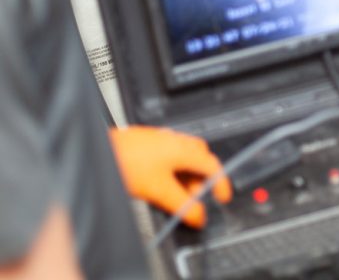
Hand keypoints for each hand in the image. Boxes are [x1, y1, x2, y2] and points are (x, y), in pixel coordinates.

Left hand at [109, 126, 231, 228]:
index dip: (221, 182)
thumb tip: (198, 215)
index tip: (222, 196)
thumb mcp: (159, 191)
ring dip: (186, 175)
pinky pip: (170, 155)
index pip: (213, 164)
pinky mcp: (150, 141)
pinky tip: (160, 182)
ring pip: (184, 156)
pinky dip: (173, 170)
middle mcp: (176, 140)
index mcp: (184, 149)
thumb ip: (182, 205)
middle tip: (195, 198)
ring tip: (175, 194)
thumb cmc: (127, 163)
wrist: (101, 151)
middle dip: (201, 178)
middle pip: (200, 158)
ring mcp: (163, 139)